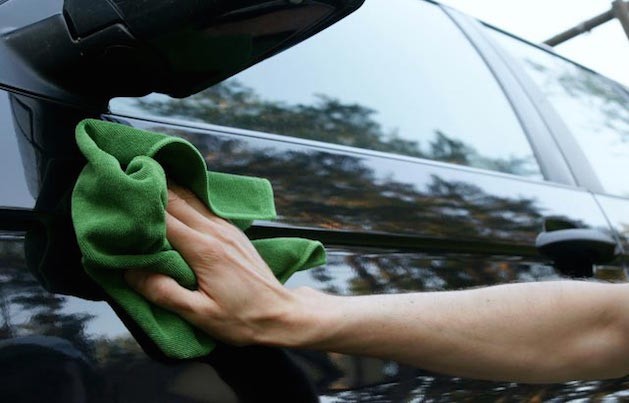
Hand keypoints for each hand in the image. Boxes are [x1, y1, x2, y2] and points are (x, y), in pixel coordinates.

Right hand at [124, 183, 308, 345]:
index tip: (120, 199)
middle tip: (127, 182)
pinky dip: (186, 199)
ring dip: (169, 189)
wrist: (281, 314)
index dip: (141, 208)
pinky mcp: (234, 233)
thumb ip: (164, 293)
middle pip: (178, 200)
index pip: (165, 219)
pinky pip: (205, 208)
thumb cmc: (242, 319)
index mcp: (204, 250)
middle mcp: (216, 232)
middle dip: (152, 190)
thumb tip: (131, 272)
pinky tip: (175, 199)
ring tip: (146, 182)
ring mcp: (227, 230)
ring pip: (193, 199)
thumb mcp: (200, 314)